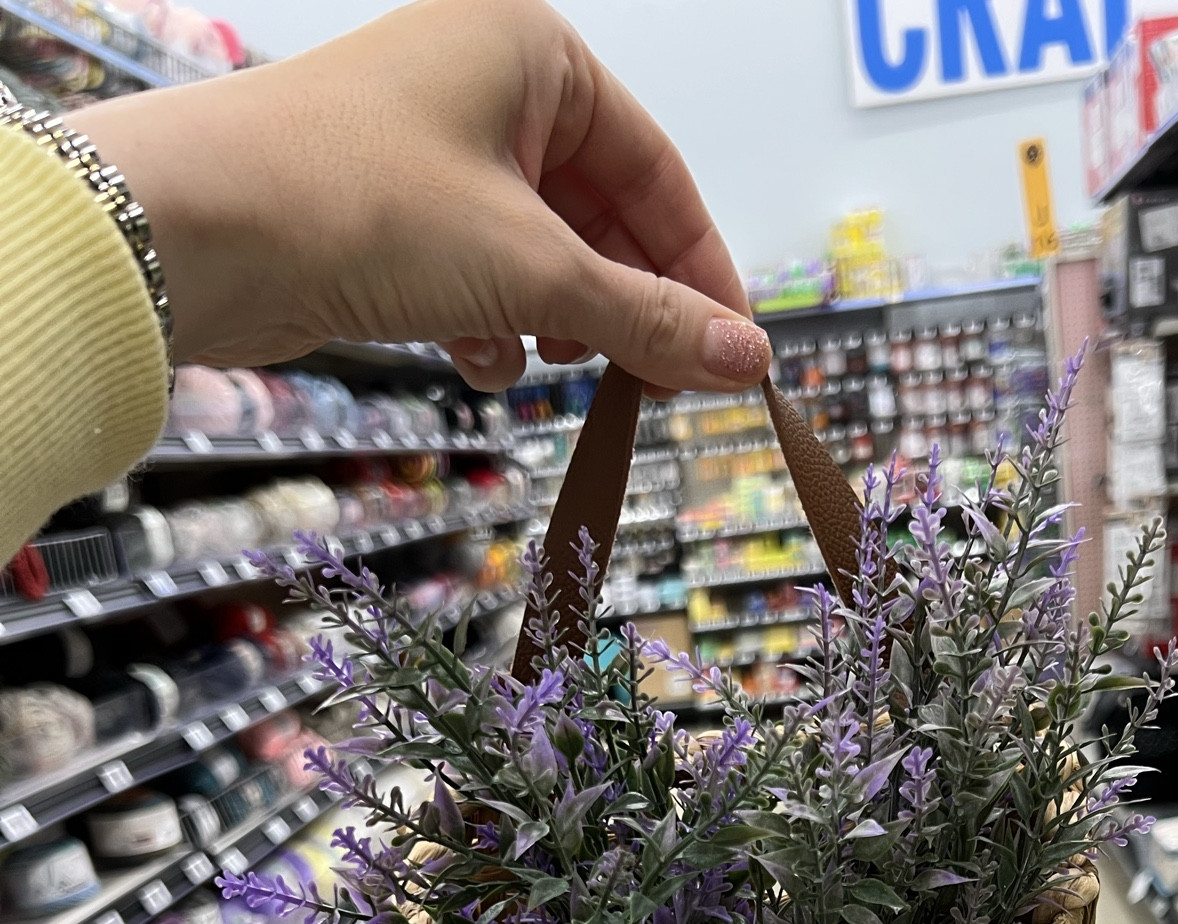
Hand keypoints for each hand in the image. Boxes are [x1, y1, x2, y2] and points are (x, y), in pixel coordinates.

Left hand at [81, 0, 770, 392]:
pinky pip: (478, 274)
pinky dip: (494, 326)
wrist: (195, 232)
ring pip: (539, 251)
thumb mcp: (533, 269)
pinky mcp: (388, 215)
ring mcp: (432, 152)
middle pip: (601, 214)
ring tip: (564, 370)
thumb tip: (745, 360)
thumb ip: (647, 319)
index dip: (700, 269)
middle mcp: (483, 87)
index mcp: (532, 50)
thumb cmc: (355, 199)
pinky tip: (484, 362)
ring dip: (560, 323)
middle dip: (626, 305)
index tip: (734, 349)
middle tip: (665, 383)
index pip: (657, 169)